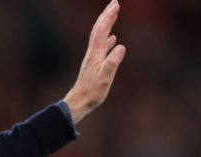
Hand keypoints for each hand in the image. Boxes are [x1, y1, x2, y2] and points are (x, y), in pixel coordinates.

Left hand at [64, 0, 125, 123]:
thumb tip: (121, 46)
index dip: (109, 17)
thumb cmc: (92, 92)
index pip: (103, 30)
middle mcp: (93, 53)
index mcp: (96, 54)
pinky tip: (113, 39)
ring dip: (107, 24)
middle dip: (107, 15)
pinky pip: (102, 47)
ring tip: (113, 15)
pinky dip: (108, 39)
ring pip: (100, 36)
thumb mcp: (105, 78)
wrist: (79, 101)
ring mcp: (93, 58)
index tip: (116, 4)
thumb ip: (112, 62)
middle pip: (99, 29)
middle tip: (115, 2)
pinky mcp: (94, 64)